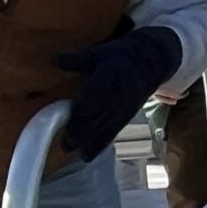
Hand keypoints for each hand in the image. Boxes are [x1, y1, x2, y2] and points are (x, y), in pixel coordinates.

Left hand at [54, 26, 184, 157]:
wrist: (152, 62)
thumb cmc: (120, 56)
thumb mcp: (99, 53)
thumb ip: (77, 59)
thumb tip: (54, 60)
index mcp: (109, 77)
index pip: (93, 99)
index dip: (80, 114)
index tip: (66, 124)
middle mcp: (118, 95)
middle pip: (98, 118)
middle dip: (82, 133)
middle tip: (66, 144)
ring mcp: (123, 107)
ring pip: (106, 129)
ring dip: (90, 142)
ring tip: (76, 152)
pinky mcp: (127, 116)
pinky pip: (113, 133)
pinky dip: (100, 145)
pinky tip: (88, 155)